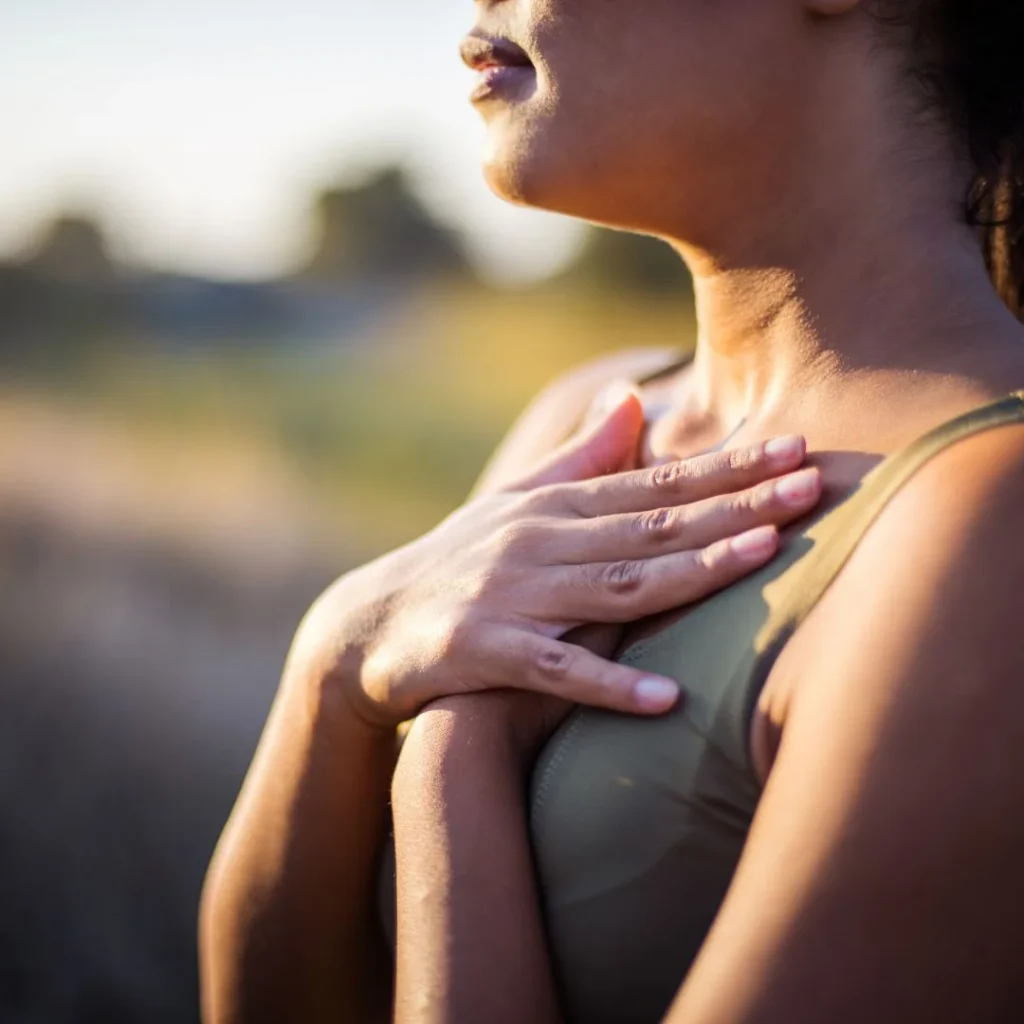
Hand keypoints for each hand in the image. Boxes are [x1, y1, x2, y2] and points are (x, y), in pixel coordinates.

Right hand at [288, 389, 821, 730]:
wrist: (369, 624)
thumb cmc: (458, 561)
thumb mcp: (516, 503)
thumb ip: (579, 457)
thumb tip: (631, 399)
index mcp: (556, 507)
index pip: (656, 484)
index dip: (728, 469)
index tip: (796, 449)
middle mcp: (540, 541)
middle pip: (651, 525)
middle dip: (736, 505)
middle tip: (812, 485)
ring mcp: (512, 595)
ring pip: (616, 584)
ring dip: (690, 571)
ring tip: (762, 557)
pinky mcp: (482, 651)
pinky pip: (554, 670)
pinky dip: (608, 684)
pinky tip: (666, 699)